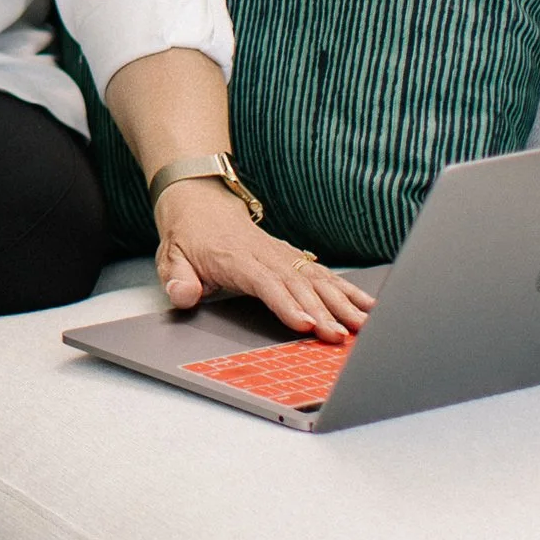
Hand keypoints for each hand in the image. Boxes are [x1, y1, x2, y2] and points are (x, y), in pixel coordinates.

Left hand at [156, 180, 374, 338]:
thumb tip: (182, 295)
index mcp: (236, 259)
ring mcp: (283, 255)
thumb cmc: (188, 238)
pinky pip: (323, 274)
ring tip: (364, 324)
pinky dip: (347, 289)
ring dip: (342, 303)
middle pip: (298, 285)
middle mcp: (265, 255)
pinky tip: (367, 304)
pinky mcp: (294, 257)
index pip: (265, 283)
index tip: (304, 324)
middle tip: (341, 336)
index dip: (286, 304)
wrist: (201, 203)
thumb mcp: (171, 257)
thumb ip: (177, 279)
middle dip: (323, 312)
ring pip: (317, 279)